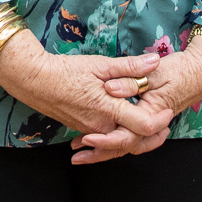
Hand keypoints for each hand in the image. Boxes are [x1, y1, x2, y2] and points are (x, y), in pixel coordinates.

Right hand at [0, 37, 156, 141]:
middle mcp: (101, 125)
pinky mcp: (83, 130)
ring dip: (137, 134)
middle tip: (166, 123)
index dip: (159, 121)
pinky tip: (126, 122)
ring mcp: (91, 130)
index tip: (167, 111)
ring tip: (152, 123)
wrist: (34, 81)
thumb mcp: (99, 64)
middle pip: (135, 139)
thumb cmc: (65, 70)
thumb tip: (154, 62)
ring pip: (120, 140)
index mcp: (108, 108)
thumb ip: (129, 67)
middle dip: (153, 134)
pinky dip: (120, 133)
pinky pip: (107, 138)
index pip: (143, 126)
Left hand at [80, 42, 201, 162]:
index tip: (87, 138)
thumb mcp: (156, 71)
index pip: (128, 135)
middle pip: (124, 145)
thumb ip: (133, 77)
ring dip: (103, 151)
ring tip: (79, 154)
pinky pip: (128, 136)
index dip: (107, 139)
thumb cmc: (180, 70)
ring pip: (125, 144)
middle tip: (77, 156)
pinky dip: (110, 140)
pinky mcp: (145, 120)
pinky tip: (92, 140)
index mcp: (152, 113)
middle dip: (100, 153)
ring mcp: (148, 124)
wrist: (201, 71)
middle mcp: (150, 122)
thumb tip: (112, 87)